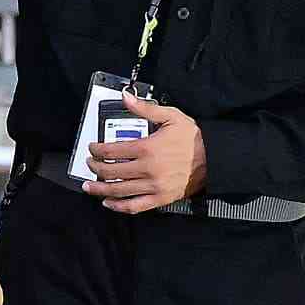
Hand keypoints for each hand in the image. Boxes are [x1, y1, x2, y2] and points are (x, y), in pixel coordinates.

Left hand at [86, 97, 209, 211]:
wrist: (215, 158)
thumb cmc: (194, 139)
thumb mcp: (171, 117)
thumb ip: (145, 108)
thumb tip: (126, 98)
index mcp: (147, 148)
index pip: (112, 150)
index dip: (97, 149)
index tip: (93, 148)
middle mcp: (147, 169)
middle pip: (111, 171)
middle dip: (95, 167)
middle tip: (90, 164)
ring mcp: (153, 186)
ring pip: (118, 190)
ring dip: (100, 189)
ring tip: (89, 186)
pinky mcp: (160, 198)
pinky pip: (134, 206)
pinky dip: (119, 206)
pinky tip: (109, 203)